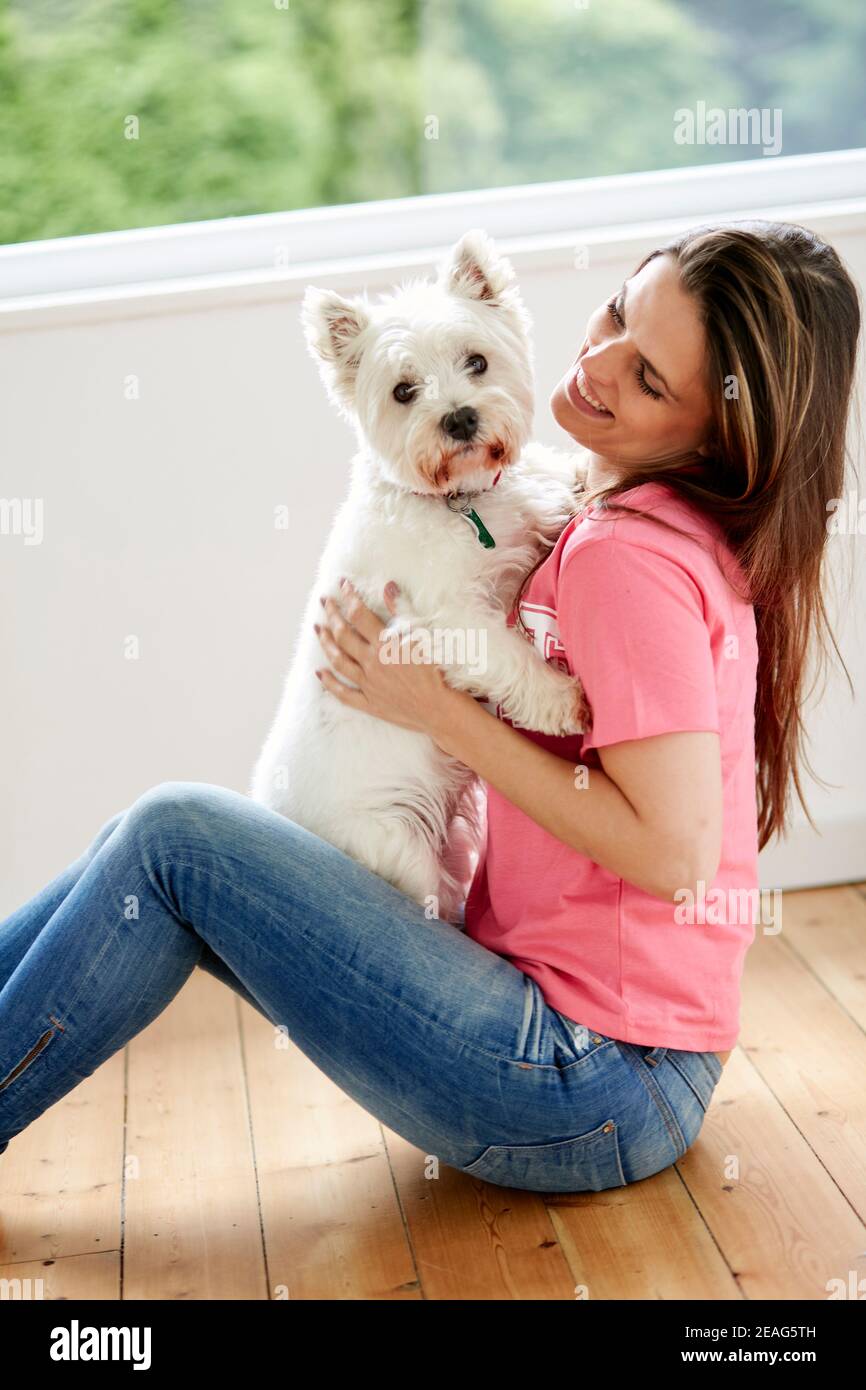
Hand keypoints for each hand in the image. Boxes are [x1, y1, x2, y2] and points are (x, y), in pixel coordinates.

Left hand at [313, 579, 457, 739]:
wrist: (440, 708)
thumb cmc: (436, 671)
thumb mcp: (422, 636)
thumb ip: (402, 611)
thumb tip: (388, 587)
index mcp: (384, 644)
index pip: (359, 615)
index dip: (349, 597)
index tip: (342, 585)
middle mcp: (371, 662)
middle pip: (343, 635)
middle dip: (332, 615)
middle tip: (325, 602)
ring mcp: (368, 684)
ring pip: (339, 661)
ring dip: (326, 643)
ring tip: (318, 629)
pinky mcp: (370, 703)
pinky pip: (343, 693)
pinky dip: (329, 683)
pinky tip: (319, 673)